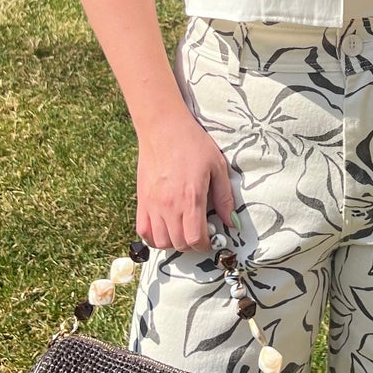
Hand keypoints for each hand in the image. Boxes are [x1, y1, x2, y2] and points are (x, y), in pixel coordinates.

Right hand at [136, 107, 237, 252]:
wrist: (163, 127)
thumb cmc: (192, 143)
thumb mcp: (217, 167)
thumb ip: (225, 197)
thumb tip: (231, 222)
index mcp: (191, 198)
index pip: (195, 239)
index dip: (205, 245)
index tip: (211, 239)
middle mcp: (169, 205)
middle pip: (178, 244)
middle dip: (192, 245)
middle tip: (199, 233)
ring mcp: (152, 204)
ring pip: (160, 241)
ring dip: (173, 242)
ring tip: (182, 230)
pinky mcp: (141, 199)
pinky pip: (143, 230)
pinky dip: (153, 236)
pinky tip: (164, 228)